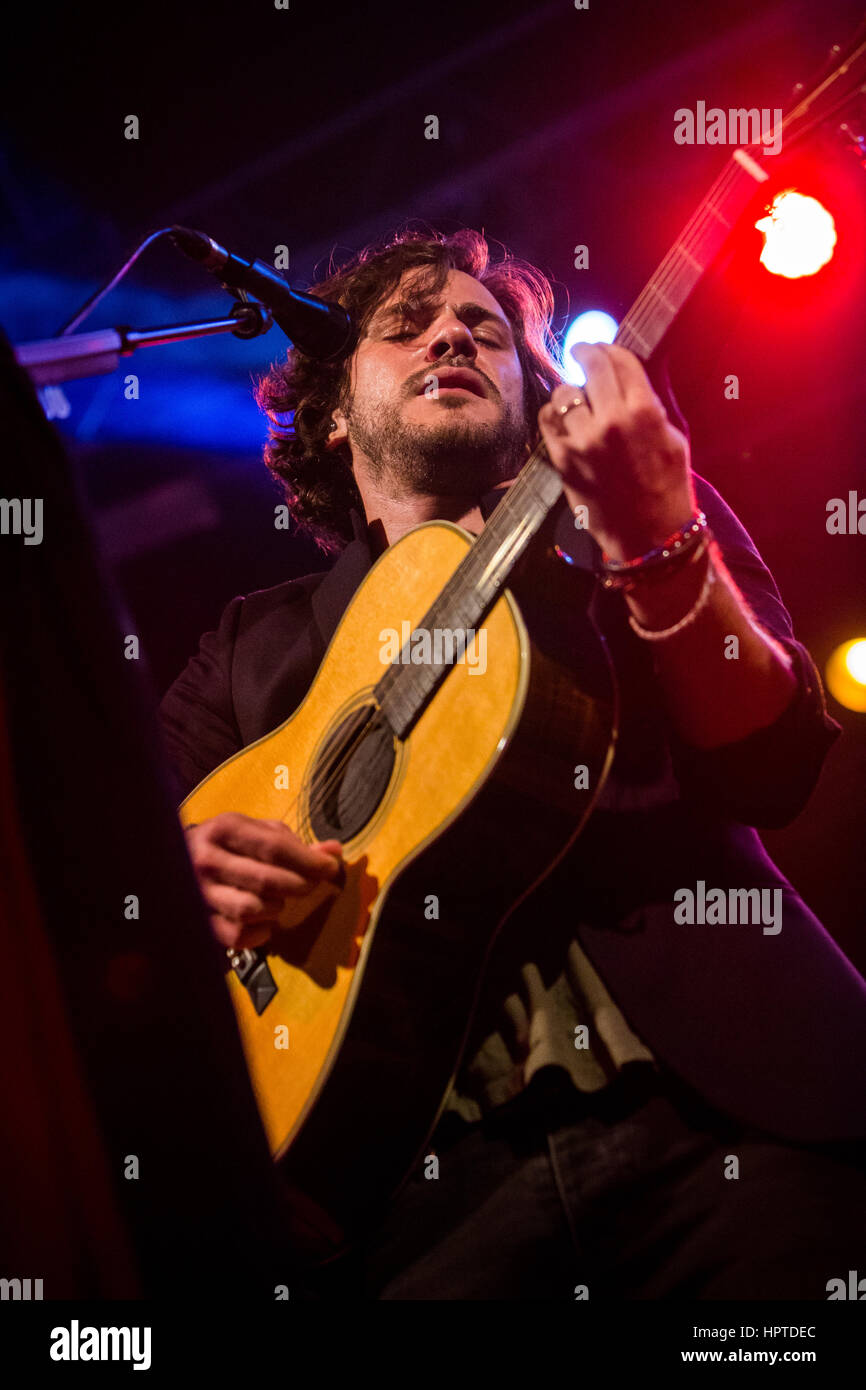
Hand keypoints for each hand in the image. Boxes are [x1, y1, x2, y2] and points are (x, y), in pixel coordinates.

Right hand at [184, 812, 342, 950]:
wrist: (172, 860)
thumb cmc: (223, 846)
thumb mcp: (253, 832)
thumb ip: (292, 842)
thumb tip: (334, 851)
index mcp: (223, 829)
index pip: (275, 848)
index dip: (309, 861)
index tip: (330, 867)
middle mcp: (206, 860)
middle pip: (267, 880)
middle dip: (299, 884)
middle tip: (309, 883)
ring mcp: (199, 893)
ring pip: (253, 909)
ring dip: (275, 907)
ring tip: (276, 899)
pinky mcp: (199, 922)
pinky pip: (239, 935)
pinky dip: (261, 932)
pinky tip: (262, 920)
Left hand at [538, 343, 695, 561]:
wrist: (650, 536)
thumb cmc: (667, 486)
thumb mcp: (675, 436)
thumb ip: (654, 399)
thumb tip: (636, 368)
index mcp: (644, 411)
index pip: (620, 359)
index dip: (609, 347)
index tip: (602, 347)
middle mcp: (611, 421)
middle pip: (590, 366)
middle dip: (586, 354)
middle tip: (582, 353)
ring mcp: (583, 441)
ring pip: (563, 392)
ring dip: (570, 390)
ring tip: (577, 398)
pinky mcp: (562, 460)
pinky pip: (546, 420)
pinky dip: (553, 414)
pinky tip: (562, 417)